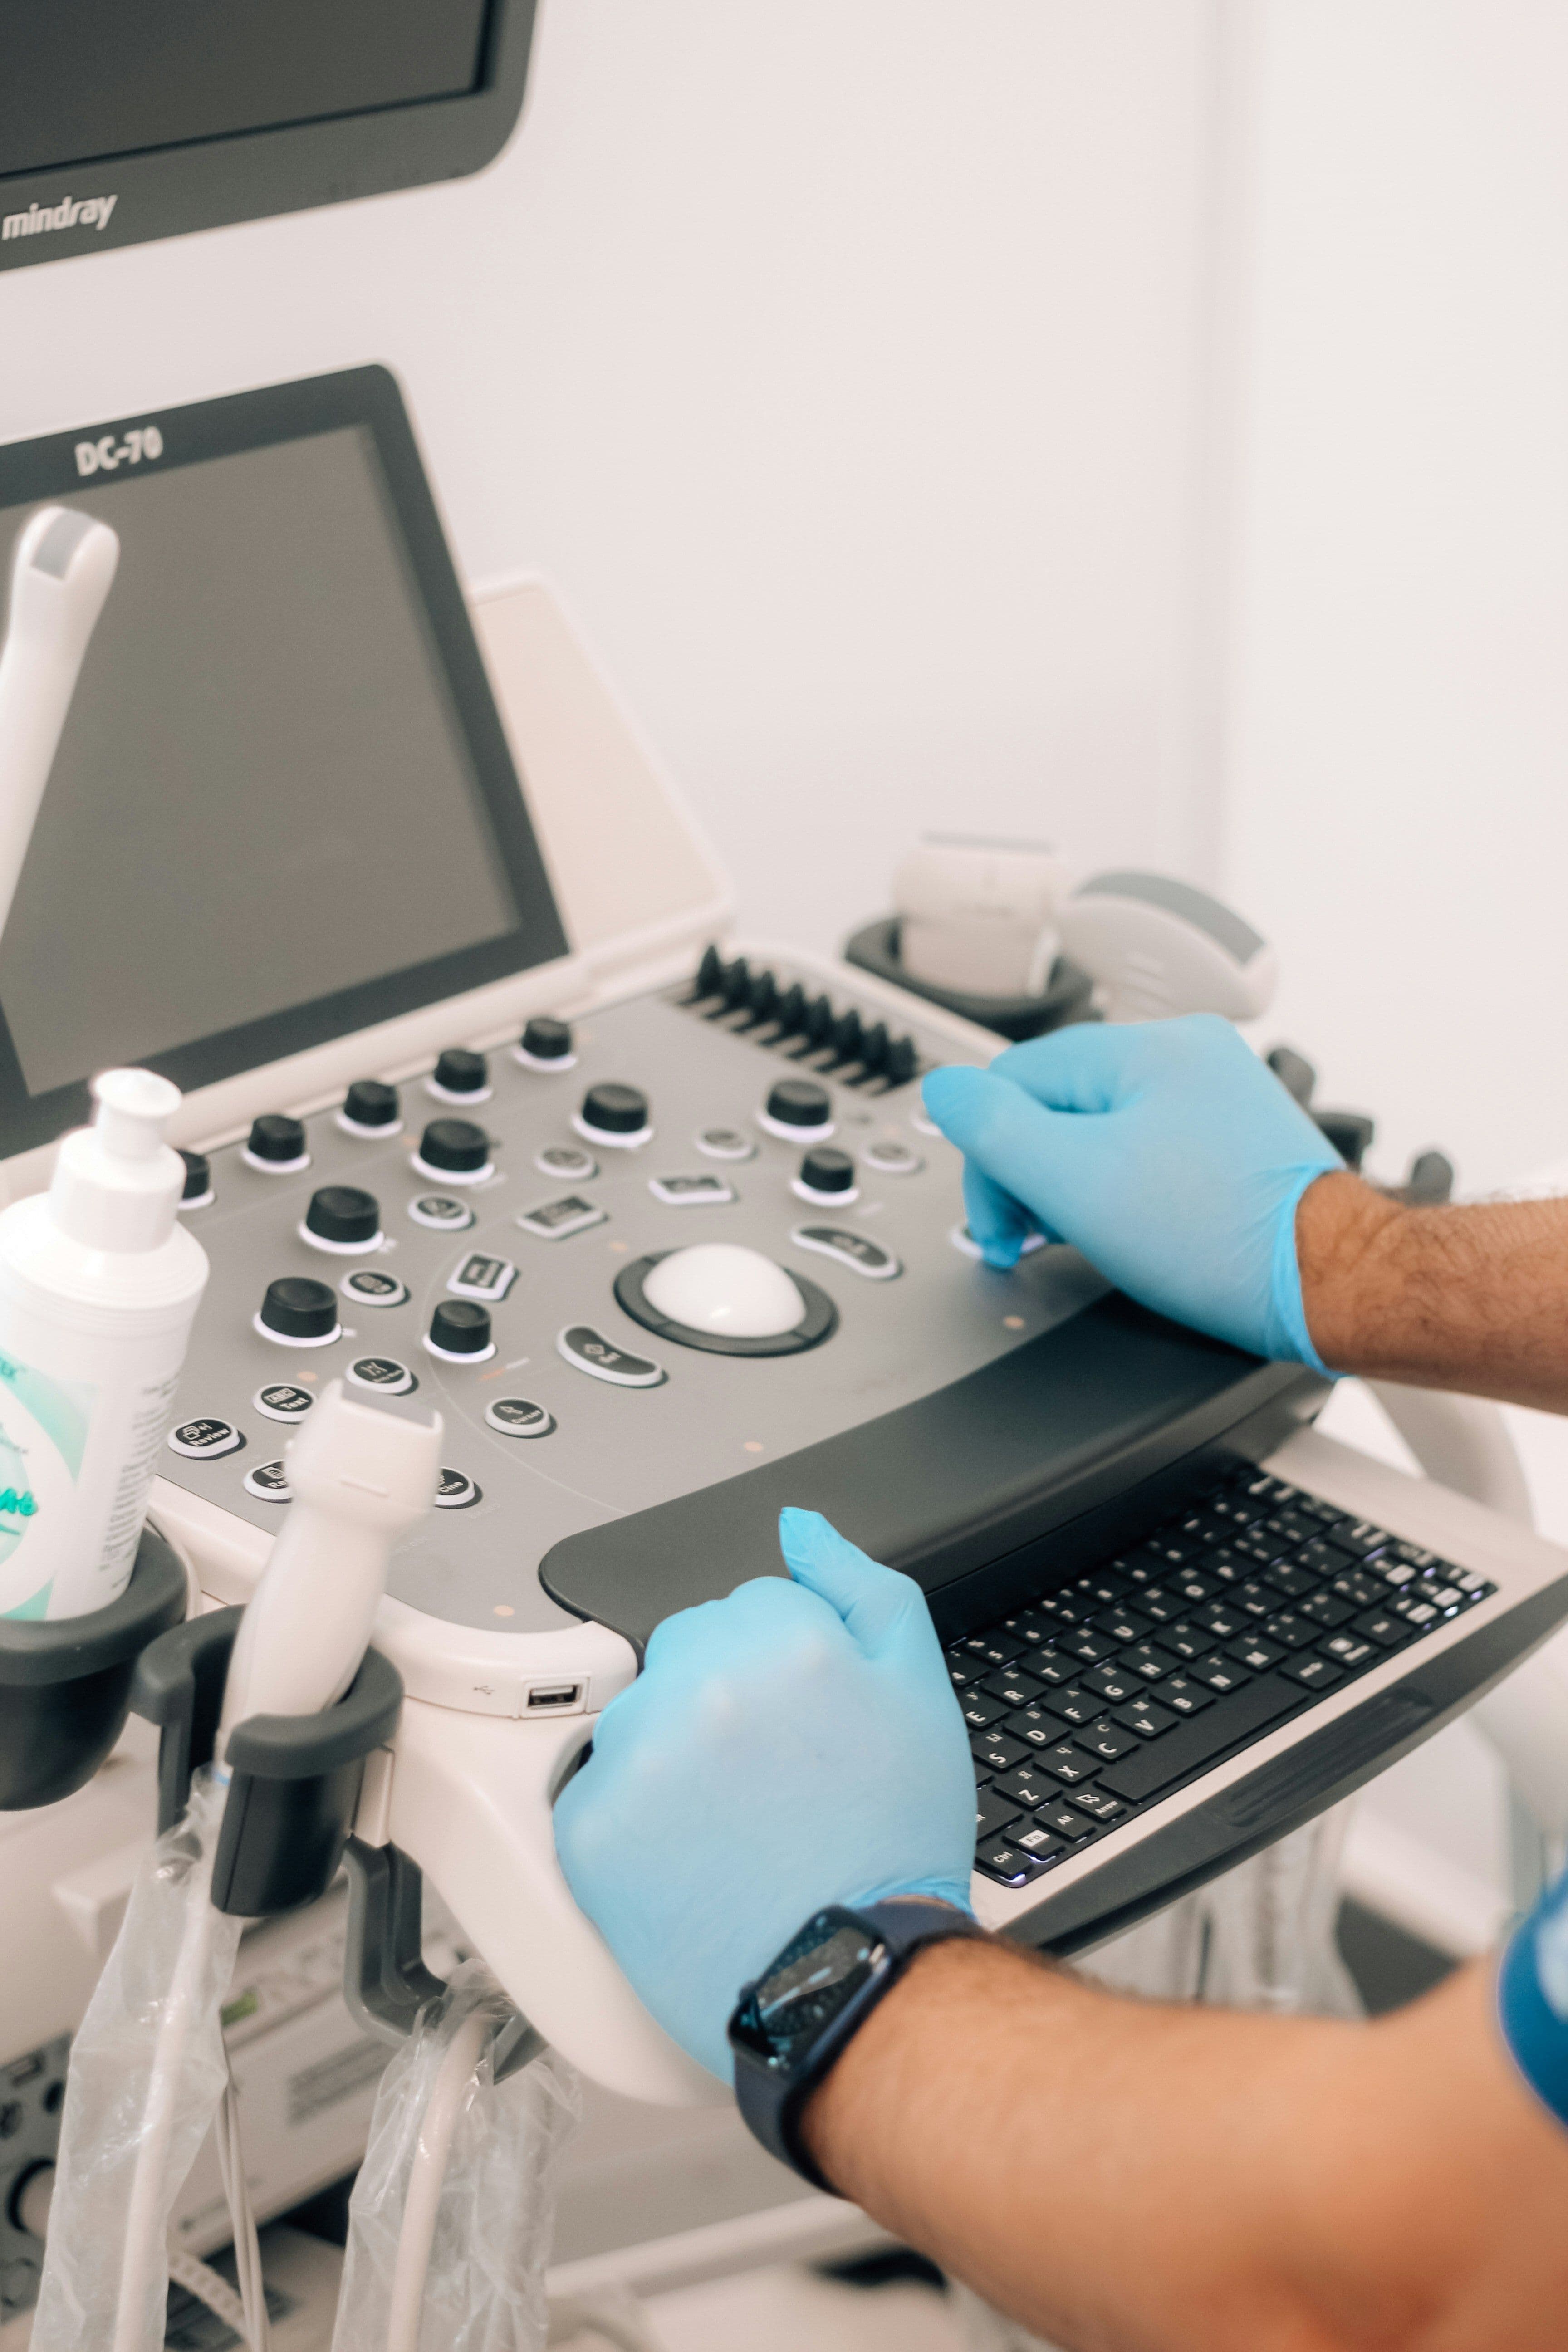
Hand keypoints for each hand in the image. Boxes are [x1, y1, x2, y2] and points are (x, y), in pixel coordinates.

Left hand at [553, 1509, 974, 2080]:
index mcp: (782, 1639)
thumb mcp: (919, 1691)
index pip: (751, 1608)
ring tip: (735, 1824)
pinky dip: (635, 1819)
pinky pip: (598, 1789)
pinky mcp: (588, 1826)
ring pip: (640, 1714)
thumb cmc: (890, 1846)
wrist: (852, 1980)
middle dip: (724, 1697)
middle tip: (773, 1783)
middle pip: (688, 1650)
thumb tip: (801, 1529)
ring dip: (674, 1752)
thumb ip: (860, 1588)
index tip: (803, 1731)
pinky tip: (690, 1857)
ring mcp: (637, 1754)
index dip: (785, 1672)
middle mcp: (702, 1683)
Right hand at [921, 1014, 1342, 1368]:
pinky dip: (1124, 1186)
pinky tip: (1132, 1227)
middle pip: (1057, 1101)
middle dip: (1031, 1173)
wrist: (1330, 1283)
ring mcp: (1217, 1094)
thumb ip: (993, 1128)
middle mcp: (1188, 1054)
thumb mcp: (1075, 1181)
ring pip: (1100, 1127)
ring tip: (1084, 1235)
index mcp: (1148, 1046)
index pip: (1013, 1080)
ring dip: (1073, 1182)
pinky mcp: (1235, 1138)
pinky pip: (1148, 1147)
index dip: (990, 1157)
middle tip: (1033, 1238)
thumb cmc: (1221, 1240)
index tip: (1002, 1224)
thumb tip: (944, 1090)